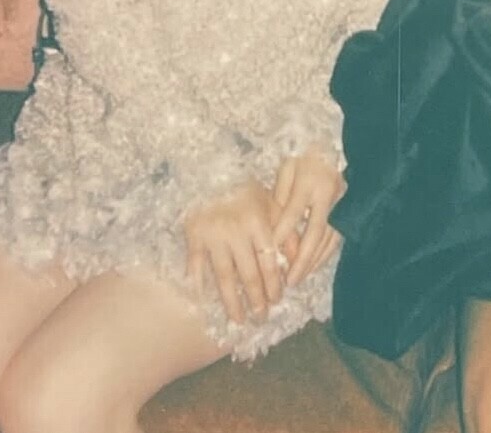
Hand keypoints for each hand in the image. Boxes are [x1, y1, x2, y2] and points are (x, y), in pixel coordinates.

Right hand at [184, 178, 283, 324]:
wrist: (210, 171)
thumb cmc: (244, 190)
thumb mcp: (271, 204)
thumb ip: (286, 231)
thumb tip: (297, 260)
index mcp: (257, 222)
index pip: (269, 261)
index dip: (274, 284)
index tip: (278, 300)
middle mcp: (235, 231)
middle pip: (248, 274)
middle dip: (257, 300)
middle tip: (261, 317)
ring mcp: (212, 236)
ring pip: (224, 277)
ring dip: (233, 302)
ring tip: (239, 319)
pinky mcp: (193, 237)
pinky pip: (197, 267)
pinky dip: (200, 285)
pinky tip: (204, 302)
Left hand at [271, 145, 344, 286]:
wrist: (332, 148)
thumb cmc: (304, 159)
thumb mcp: (287, 168)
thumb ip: (280, 194)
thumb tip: (274, 225)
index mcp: (309, 183)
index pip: (293, 213)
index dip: (281, 234)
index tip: (267, 253)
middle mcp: (327, 197)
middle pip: (315, 233)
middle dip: (301, 259)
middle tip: (289, 280)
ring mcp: (340, 206)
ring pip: (328, 240)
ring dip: (313, 262)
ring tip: (298, 278)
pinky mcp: (347, 212)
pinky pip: (336, 239)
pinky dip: (325, 255)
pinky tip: (313, 266)